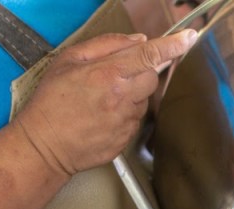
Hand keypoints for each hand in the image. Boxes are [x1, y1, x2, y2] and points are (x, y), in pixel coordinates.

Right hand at [14, 30, 197, 176]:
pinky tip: (102, 117)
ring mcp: (126, 122)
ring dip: (130, 96)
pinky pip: (135, 121)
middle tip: (114, 77)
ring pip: (143, 100)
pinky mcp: (127, 140)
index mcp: (107, 74)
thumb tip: (138, 40)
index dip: (172, 45)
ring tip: (101, 101)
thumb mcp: (68, 60)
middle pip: (152, 78)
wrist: (45, 145)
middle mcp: (122, 98)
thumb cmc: (51, 101)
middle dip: (141, 73)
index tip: (189, 38)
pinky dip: (124, 115)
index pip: (149, 55)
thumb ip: (106, 45)